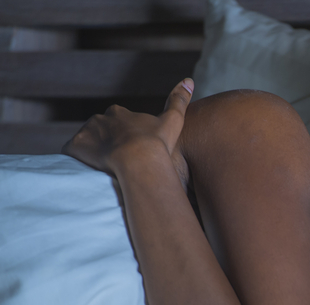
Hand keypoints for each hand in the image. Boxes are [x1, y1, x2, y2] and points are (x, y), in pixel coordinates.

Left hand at [62, 79, 193, 177]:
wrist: (139, 161)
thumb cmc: (157, 142)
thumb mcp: (173, 120)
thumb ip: (179, 100)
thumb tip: (189, 80)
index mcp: (119, 113)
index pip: (117, 121)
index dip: (124, 135)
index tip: (132, 148)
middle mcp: (100, 119)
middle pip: (100, 131)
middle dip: (106, 143)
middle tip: (119, 160)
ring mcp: (85, 132)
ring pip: (86, 141)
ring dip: (93, 152)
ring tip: (106, 168)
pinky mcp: (74, 147)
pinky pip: (72, 153)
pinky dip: (78, 159)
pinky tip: (90, 170)